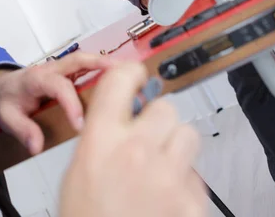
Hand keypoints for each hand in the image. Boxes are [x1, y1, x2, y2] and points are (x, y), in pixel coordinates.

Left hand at [0, 52, 112, 154]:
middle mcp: (50, 69)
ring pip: (84, 61)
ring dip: (105, 64)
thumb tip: (37, 146)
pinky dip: (102, 69)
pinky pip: (85, 67)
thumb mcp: (6, 117)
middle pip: (78, 60)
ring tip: (129, 72)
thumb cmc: (5, 99)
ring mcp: (59, 69)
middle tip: (122, 73)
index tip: (81, 124)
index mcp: (36, 79)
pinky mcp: (66, 73)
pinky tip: (118, 78)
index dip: (71, 103)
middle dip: (100, 64)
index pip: (58, 86)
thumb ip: (23, 130)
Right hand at [60, 63, 206, 216]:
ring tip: (161, 167)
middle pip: (165, 106)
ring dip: (176, 146)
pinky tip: (165, 196)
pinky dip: (183, 182)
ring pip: (188, 135)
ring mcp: (167, 176)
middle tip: (148, 137)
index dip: (131, 73)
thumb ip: (102, 133)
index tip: (137, 76)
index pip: (122, 80)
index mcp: (101, 138)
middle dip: (157, 119)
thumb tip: (124, 110)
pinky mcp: (190, 201)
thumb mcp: (79, 167)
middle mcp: (136, 150)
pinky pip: (196, 174)